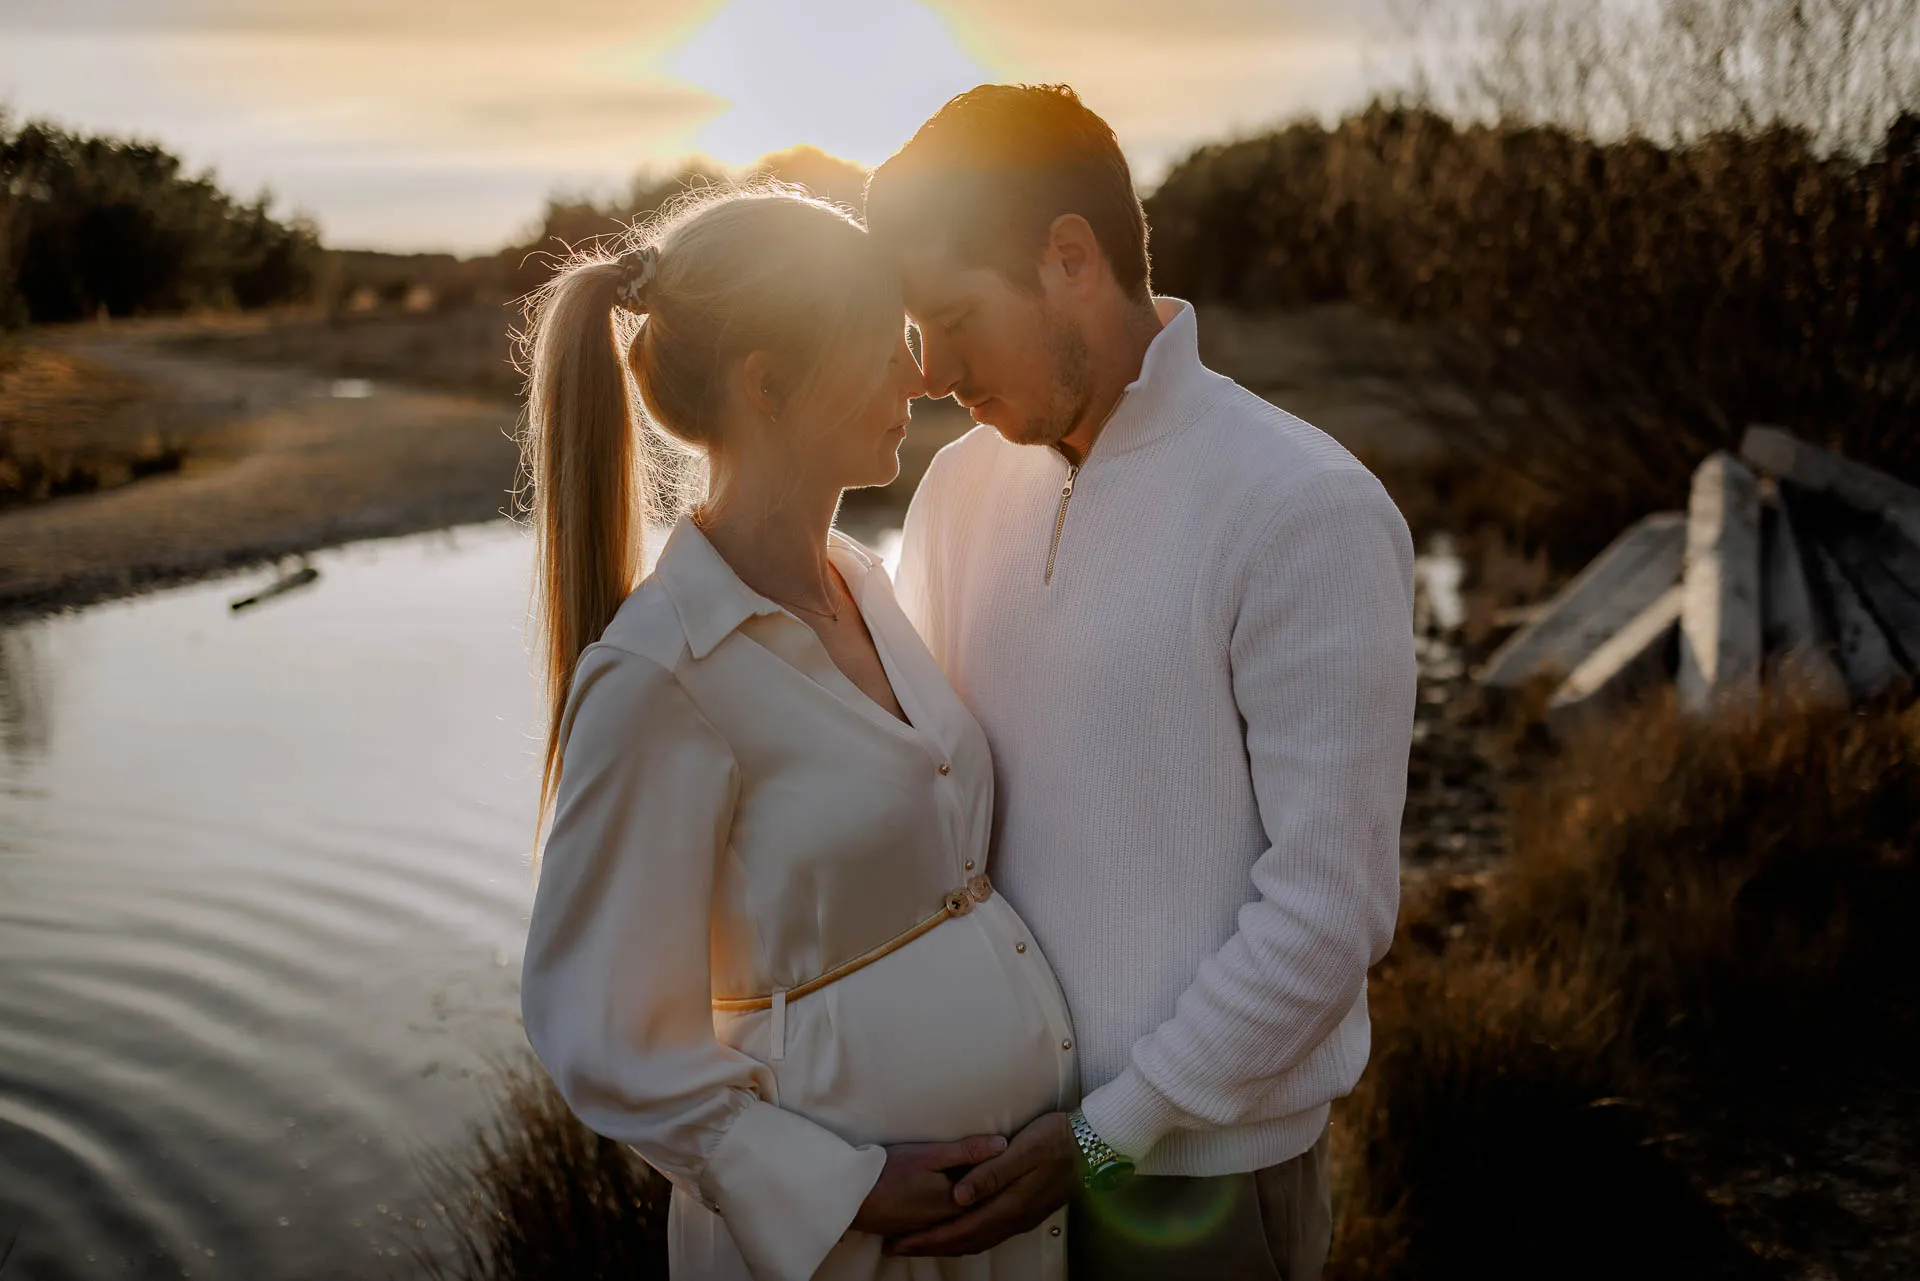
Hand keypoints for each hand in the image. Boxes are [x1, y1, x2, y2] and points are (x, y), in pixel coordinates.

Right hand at [849, 1134, 1008, 1237]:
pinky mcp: (914, 1228)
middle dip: (995, 1197)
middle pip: (977, 1209)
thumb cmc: (891, 1171)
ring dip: (977, 1212)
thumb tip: (1003, 1144)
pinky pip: (944, 1227)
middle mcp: (946, 1220)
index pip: (991, 1193)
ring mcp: (929, 1227)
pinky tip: (958, 1214)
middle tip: (1013, 1182)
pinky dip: (956, 1221)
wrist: (853, 1196)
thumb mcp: (931, 1155)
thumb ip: (967, 1151)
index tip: (1022, 1165)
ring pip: (961, 1220)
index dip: (1006, 1179)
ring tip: (992, 1197)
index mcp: (956, 1202)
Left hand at [885, 1111, 1078, 1256]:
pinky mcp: (1026, 1212)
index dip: (928, 1238)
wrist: (1092, 1145)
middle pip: (964, 1241)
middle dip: (929, 1246)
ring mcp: (1021, 1218)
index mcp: (1010, 1204)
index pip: (960, 1230)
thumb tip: (959, 1196)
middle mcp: (1014, 1218)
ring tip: (920, 1243)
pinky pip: (988, 1234)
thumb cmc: (1056, 1139)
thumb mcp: (1023, 1149)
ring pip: (977, 1241)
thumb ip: (991, 1173)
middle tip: (898, 1248)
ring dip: (947, 1245)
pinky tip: (959, 1232)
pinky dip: (966, 1238)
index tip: (900, 1242)